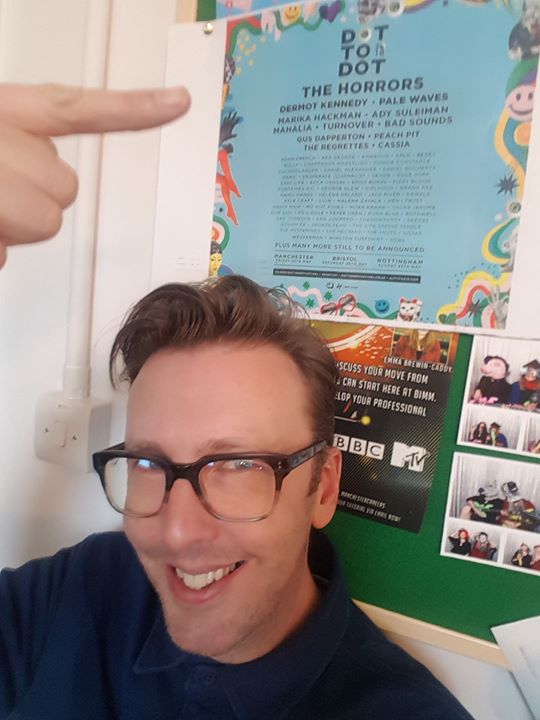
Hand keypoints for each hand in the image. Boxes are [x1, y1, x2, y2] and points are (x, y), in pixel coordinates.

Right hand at [0, 83, 190, 266]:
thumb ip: (23, 147)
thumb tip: (49, 175)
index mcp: (4, 110)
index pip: (75, 107)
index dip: (133, 108)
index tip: (179, 103)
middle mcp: (2, 136)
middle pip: (67, 186)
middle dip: (36, 200)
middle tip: (0, 195)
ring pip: (46, 222)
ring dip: (16, 228)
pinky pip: (6, 252)